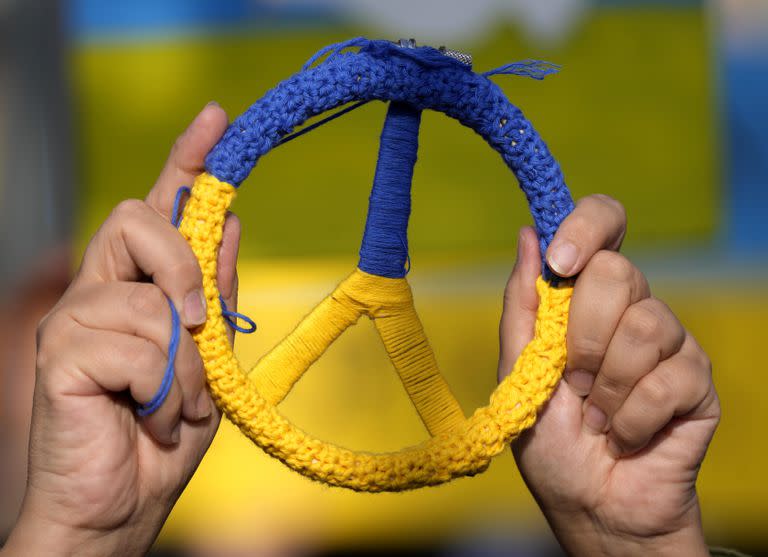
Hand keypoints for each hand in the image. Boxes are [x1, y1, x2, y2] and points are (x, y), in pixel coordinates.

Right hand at [2, 103, 238, 556]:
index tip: (216, 117)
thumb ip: (216, 294)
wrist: (120, 507)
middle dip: (183, 267)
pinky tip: (149, 418)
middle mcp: (99, 290)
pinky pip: (137, 345)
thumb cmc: (163, 435)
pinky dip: (164, 391)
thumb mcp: (209, 361)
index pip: (158, 206)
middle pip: (138, 218)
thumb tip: (232, 223)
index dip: (186, 160)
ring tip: (176, 406)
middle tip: (197, 326)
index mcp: (139, 288)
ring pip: (151, 298)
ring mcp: (74, 319)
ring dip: (185, 365)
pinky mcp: (60, 354)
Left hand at [499, 195, 719, 555]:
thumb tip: (527, 234)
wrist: (589, 503)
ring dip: (607, 385)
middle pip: (619, 272)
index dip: (587, 226)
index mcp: (587, 298)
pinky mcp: (697, 381)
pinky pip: (667, 379)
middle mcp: (632, 309)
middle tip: (573, 380)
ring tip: (595, 417)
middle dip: (583, 335)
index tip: (559, 263)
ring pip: (646, 325)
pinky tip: (624, 436)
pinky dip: (631, 419)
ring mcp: (670, 342)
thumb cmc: (550, 439)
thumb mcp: (519, 369)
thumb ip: (523, 303)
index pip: (605, 224)